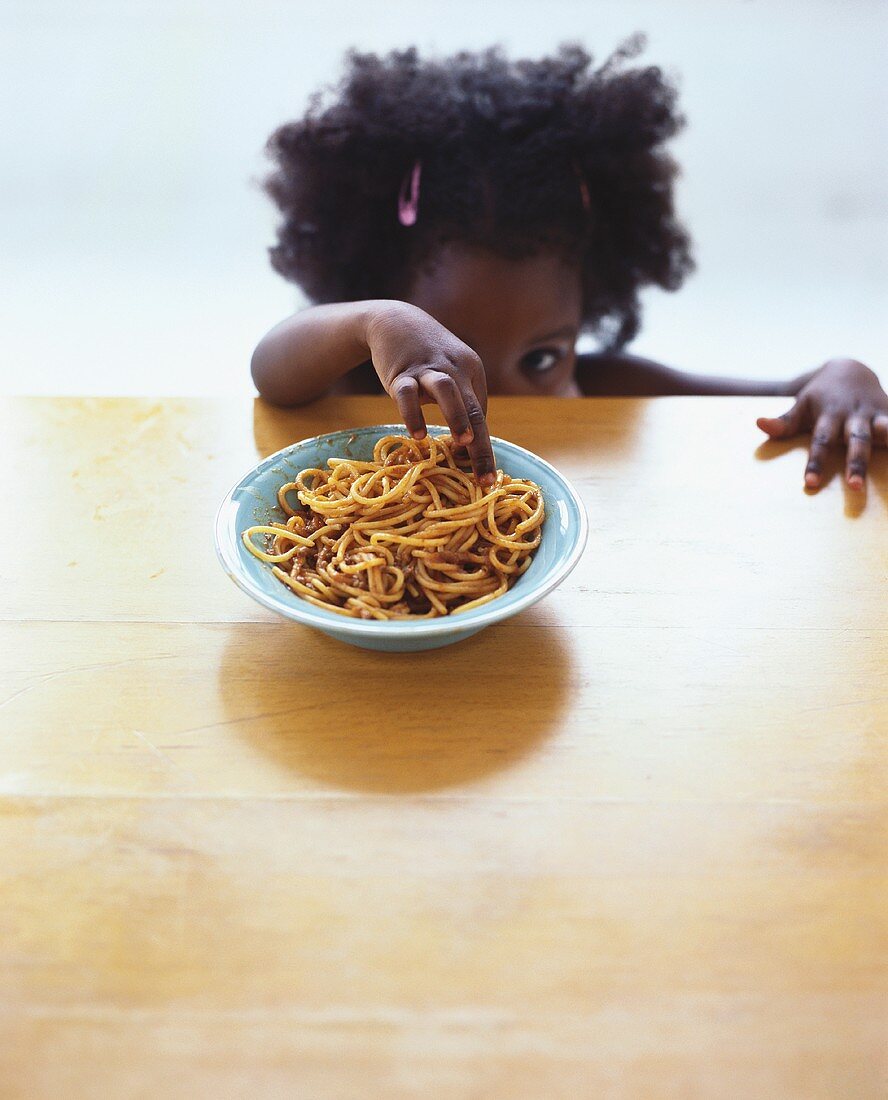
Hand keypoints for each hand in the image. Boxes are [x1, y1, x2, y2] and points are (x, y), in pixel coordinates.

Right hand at [364, 301, 494, 485]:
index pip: (481, 415)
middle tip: (485, 478)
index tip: (486, 477)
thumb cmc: (427, 357)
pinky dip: (414, 413)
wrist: (395, 321)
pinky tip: (419, 435)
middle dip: (481, 446)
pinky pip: (408, 393)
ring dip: (457, 416)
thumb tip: (469, 445)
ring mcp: (428, 368)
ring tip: (462, 443)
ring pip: (447, 391)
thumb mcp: (451, 372)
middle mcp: (455, 368)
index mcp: (472, 372)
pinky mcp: (401, 372)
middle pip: (473, 409)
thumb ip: (462, 403)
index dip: (484, 447)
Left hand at [757, 358, 887, 490]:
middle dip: (855, 464)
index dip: (815, 462)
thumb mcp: (800, 407)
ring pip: (882, 432)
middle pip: (855, 442)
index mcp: (828, 416)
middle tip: (855, 487)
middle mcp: (853, 415)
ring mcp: (874, 414)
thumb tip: (759, 424)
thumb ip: (783, 422)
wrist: (848, 369)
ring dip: (887, 445)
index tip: (810, 483)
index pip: (820, 442)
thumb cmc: (819, 398)